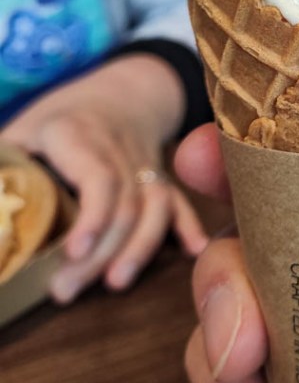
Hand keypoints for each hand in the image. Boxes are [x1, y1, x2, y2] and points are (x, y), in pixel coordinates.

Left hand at [3, 56, 207, 302]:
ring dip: (140, 248)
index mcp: (77, 134)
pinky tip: (194, 251)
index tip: (74, 252)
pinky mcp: (162, 177)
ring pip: (155, 206)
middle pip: (123, 204)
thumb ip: (3, 167)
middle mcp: (118, 148)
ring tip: (116, 284)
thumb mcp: (20, 132)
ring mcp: (146, 163)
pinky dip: (189, 225)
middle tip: (66, 290)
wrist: (117, 92)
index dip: (92, 217)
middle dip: (101, 252)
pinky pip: (179, 200)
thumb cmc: (58, 119)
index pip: (98, 178)